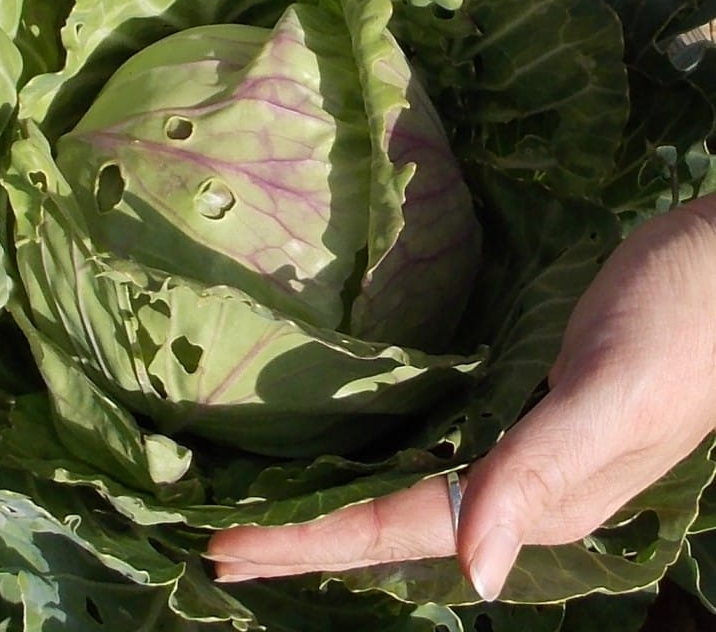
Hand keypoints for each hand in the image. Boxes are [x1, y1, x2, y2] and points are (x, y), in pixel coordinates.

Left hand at [208, 193, 715, 600]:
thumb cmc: (683, 320)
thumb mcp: (617, 391)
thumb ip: (543, 471)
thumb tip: (472, 569)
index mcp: (537, 496)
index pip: (397, 527)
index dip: (310, 540)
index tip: (226, 549)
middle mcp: (522, 486)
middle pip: (391, 522)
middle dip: (305, 537)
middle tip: (220, 544)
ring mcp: (523, 447)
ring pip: (408, 490)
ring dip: (334, 508)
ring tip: (265, 515)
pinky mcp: (523, 403)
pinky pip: (433, 446)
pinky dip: (377, 459)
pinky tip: (352, 452)